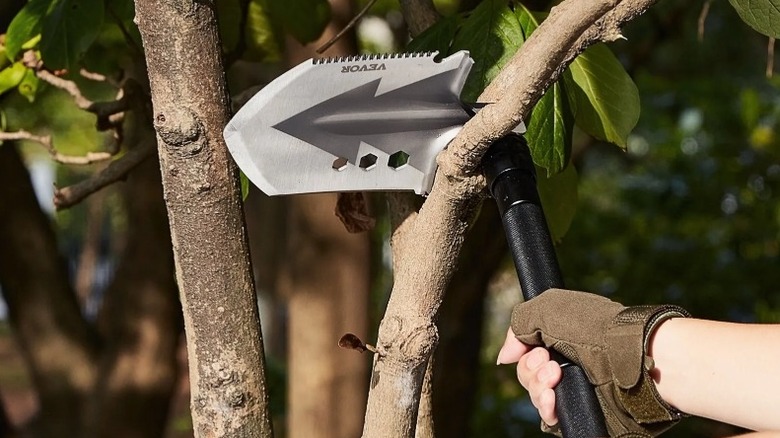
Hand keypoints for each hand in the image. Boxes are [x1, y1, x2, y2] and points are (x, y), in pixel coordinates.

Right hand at [499, 289, 688, 435]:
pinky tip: (555, 402)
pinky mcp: (584, 415)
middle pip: (528, 376)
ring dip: (539, 389)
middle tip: (551, 364)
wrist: (631, 360)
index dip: (523, 351)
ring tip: (556, 380)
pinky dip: (548, 412)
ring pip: (537, 399)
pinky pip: (552, 421)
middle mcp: (570, 366)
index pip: (527, 352)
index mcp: (563, 340)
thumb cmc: (594, 329)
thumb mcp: (547, 309)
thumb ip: (518, 325)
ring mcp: (578, 392)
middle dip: (531, 370)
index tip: (535, 349)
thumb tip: (505, 357)